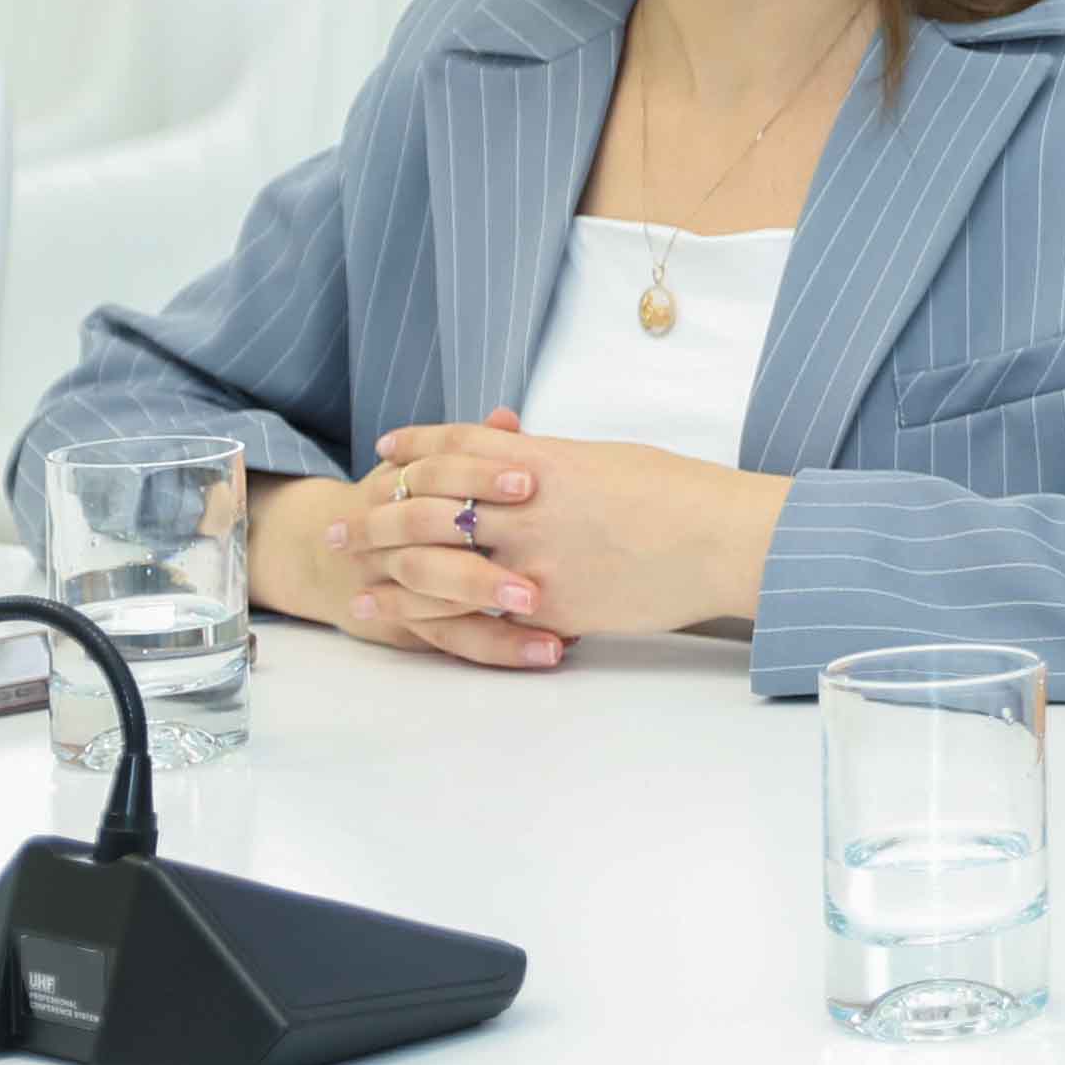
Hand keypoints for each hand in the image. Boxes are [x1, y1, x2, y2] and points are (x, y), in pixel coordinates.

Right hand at [285, 416, 558, 668]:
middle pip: (427, 541)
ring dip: (497, 618)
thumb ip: (473, 447)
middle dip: (481, 561)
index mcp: (398, 485)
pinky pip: (452, 638)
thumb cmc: (405, 500)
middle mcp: (387, 535)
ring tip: (559, 634)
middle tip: (539, 579)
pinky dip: (501, 647)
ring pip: (434, 599)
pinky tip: (548, 651)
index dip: (478, 474)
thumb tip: (506, 418)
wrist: (327, 550)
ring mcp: (392, 583)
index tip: (530, 481)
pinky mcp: (406, 623)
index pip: (435, 473)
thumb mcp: (429, 468)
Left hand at [360, 417, 791, 642]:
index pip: (457, 444)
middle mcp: (524, 505)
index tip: (386, 449)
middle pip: (425, 503)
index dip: (416, 444)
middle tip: (338, 526)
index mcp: (543, 460)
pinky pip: (475, 614)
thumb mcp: (615, 461)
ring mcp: (531, 558)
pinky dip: (434, 616)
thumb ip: (559, 463)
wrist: (725, 540)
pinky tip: (411, 619)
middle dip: (374, 514)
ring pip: (434, 562)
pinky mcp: (548, 606)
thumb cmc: (685, 495)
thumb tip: (529, 463)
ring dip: (386, 571)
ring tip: (352, 580)